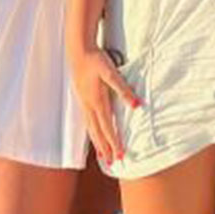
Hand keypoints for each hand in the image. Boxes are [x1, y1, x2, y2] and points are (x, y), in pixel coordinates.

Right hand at [69, 43, 142, 168]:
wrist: (78, 50)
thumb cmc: (95, 59)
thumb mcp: (111, 72)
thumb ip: (124, 90)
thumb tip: (137, 105)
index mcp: (97, 101)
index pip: (107, 127)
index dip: (114, 142)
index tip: (120, 156)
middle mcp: (89, 105)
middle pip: (98, 132)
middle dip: (105, 148)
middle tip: (112, 163)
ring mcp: (83, 102)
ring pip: (91, 128)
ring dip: (97, 143)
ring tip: (102, 156)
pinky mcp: (82, 98)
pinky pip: (87, 120)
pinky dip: (91, 132)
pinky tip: (94, 134)